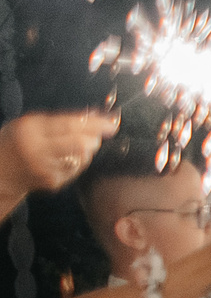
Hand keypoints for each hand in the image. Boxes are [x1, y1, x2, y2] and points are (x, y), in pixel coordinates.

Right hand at [0, 109, 119, 195]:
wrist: (0, 171)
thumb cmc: (17, 141)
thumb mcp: (31, 123)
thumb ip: (60, 119)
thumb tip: (95, 115)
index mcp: (30, 130)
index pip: (68, 125)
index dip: (94, 124)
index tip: (112, 123)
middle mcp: (37, 150)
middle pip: (79, 144)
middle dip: (95, 138)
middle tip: (99, 135)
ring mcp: (46, 169)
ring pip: (82, 158)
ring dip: (88, 150)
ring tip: (78, 144)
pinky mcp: (53, 182)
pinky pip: (77, 170)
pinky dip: (79, 162)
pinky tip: (68, 158)